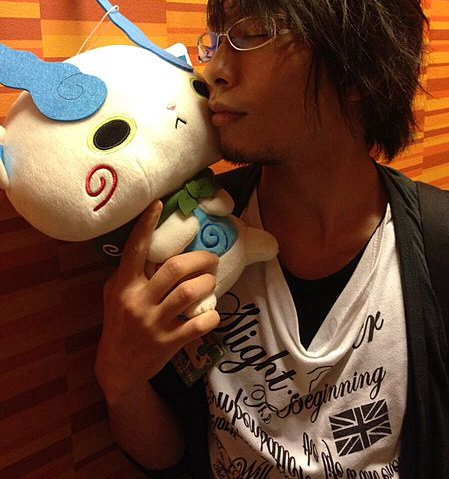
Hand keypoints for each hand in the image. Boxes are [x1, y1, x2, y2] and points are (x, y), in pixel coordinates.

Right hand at [95, 200, 219, 402]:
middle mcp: (138, 301)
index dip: (146, 225)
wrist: (117, 367)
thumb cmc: (119, 321)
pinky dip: (211, 315)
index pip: (135, 249)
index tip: (158, 203)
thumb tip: (152, 242)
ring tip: (212, 281)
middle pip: (175, 268)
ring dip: (208, 283)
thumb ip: (130, 271)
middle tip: (212, 258)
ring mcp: (153, 323)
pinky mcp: (168, 343)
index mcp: (124, 285)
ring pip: (189, 292)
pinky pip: (198, 324)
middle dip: (200, 259)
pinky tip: (213, 312)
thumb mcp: (115, 294)